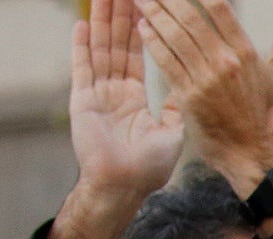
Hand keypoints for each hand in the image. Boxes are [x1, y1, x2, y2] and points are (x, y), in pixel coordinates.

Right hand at [45, 0, 185, 238]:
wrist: (125, 187)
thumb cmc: (149, 168)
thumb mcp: (172, 132)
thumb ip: (176, 105)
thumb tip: (189, 86)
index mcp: (134, 98)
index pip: (138, 54)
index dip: (141, 29)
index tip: (145, 5)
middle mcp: (113, 91)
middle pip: (117, 44)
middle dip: (120, 15)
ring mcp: (96, 93)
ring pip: (100, 49)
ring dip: (103, 22)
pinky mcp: (83, 100)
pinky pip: (82, 68)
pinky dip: (82, 46)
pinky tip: (83, 24)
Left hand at [137, 0, 272, 199]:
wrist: (249, 152)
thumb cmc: (262, 113)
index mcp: (245, 53)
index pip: (218, 8)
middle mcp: (226, 63)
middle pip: (190, 18)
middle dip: (167, 0)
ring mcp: (206, 79)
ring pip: (174, 37)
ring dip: (153, 15)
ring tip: (140, 1)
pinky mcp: (188, 95)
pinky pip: (166, 61)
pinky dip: (152, 42)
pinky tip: (142, 28)